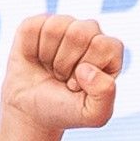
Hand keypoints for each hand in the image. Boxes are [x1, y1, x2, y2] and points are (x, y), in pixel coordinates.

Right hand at [0, 16, 123, 140]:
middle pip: (88, 31)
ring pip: (63, 26)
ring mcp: (62, 27)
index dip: (93, 70)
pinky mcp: (35, 25)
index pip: (110, 46)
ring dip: (53, 57)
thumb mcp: (94, 116)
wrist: (29, 116)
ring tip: (50, 71)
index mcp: (108, 54)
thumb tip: (86, 69)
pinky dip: (34, 47)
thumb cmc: (64, 114)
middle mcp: (89, 36)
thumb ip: (105, 95)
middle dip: (72, 63)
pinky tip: (35, 60)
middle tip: (63, 80)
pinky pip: (39, 24)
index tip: (80, 87)